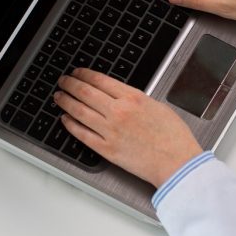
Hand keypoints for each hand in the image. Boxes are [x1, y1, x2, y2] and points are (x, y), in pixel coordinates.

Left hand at [55, 69, 201, 187]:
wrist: (177, 163)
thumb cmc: (174, 137)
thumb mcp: (157, 106)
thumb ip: (136, 100)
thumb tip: (121, 97)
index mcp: (133, 98)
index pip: (100, 80)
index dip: (84, 74)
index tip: (77, 73)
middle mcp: (118, 112)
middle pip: (85, 92)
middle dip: (70, 84)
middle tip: (63, 81)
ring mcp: (110, 131)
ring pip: (79, 111)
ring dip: (65, 102)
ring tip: (59, 97)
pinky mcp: (106, 149)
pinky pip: (82, 134)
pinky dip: (70, 125)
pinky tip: (65, 120)